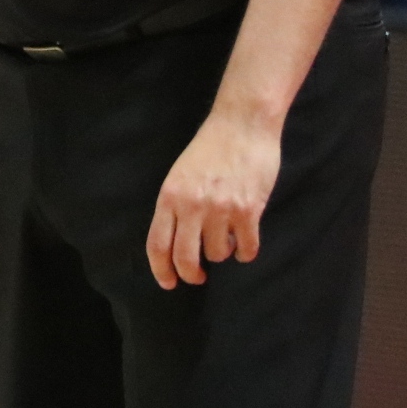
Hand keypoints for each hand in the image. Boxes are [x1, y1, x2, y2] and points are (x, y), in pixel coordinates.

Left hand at [148, 104, 281, 289]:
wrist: (242, 125)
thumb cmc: (210, 148)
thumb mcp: (180, 175)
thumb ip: (177, 205)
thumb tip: (177, 241)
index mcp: (170, 196)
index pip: (158, 244)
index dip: (161, 269)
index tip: (168, 282)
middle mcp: (192, 205)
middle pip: (185, 257)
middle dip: (191, 274)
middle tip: (198, 276)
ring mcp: (221, 209)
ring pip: (217, 254)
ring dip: (221, 254)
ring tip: (225, 240)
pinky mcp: (248, 210)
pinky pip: (246, 248)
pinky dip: (245, 253)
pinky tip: (244, 246)